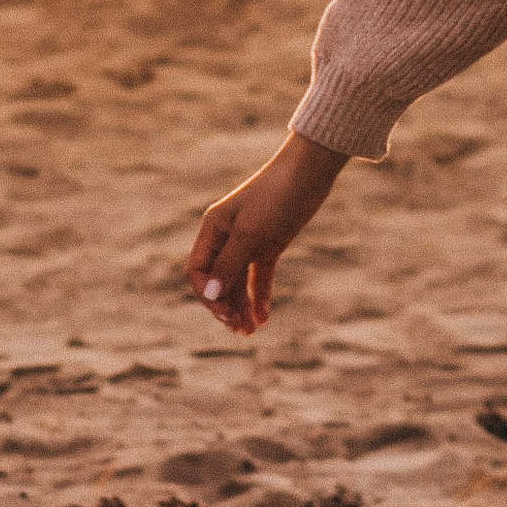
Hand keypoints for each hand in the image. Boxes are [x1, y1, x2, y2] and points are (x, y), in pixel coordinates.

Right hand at [185, 133, 346, 336]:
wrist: (308, 174)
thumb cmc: (274, 197)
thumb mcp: (250, 233)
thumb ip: (228, 265)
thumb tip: (210, 296)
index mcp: (212, 230)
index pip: (198, 271)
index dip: (207, 296)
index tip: (224, 314)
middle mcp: (226, 238)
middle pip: (217, 281)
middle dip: (225, 307)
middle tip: (239, 330)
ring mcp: (248, 243)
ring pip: (237, 283)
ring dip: (241, 307)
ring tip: (251, 332)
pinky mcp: (269, 246)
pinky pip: (258, 277)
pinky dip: (259, 297)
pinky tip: (264, 318)